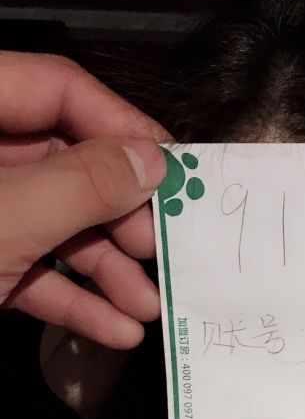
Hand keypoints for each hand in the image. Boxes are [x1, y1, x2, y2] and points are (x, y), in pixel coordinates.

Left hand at [0, 51, 169, 347]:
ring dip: (107, 271)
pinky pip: (31, 273)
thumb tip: (152, 161)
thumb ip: (83, 183)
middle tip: (164, 252)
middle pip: (65, 165)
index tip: (174, 172)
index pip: (57, 88)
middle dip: (121, 217)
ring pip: (53, 227)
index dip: (121, 125)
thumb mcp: (7, 216)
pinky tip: (114, 330)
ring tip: (150, 309)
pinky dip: (72, 301)